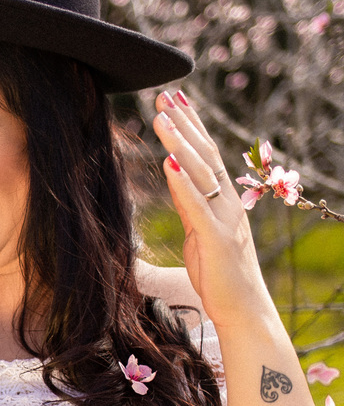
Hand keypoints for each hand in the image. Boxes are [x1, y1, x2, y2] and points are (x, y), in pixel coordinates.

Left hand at [151, 89, 273, 330]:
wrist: (243, 310)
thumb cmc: (219, 277)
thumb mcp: (197, 235)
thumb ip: (187, 208)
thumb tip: (172, 179)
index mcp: (222, 201)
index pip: (206, 155)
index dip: (191, 126)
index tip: (174, 100)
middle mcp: (228, 203)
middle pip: (205, 154)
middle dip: (184, 123)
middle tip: (165, 95)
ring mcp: (224, 219)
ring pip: (201, 173)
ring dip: (180, 143)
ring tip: (161, 117)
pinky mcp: (217, 240)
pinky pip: (197, 207)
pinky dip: (182, 184)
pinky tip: (168, 163)